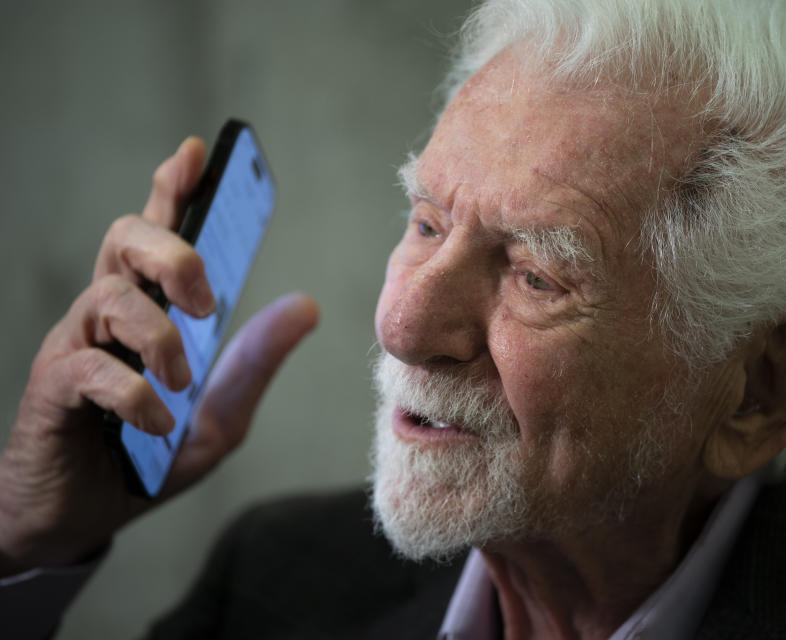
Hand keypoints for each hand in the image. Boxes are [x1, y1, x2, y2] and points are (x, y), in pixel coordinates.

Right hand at [0, 138, 318, 575]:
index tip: (198, 153)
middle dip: (174, 254)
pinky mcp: (51, 391)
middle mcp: (104, 318)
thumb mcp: (217, 415)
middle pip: (125, 240)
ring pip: (109, 296)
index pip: (152, 234)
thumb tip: (307, 305)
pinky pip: (91, 370)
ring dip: (159, 335)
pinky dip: (136, 396)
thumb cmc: (143, 458)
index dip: (172, 189)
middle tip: (208, 302)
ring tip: (180, 379)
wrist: (81, 516)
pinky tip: (157, 425)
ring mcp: (74, 349)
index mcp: (144, 314)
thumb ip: (254, 363)